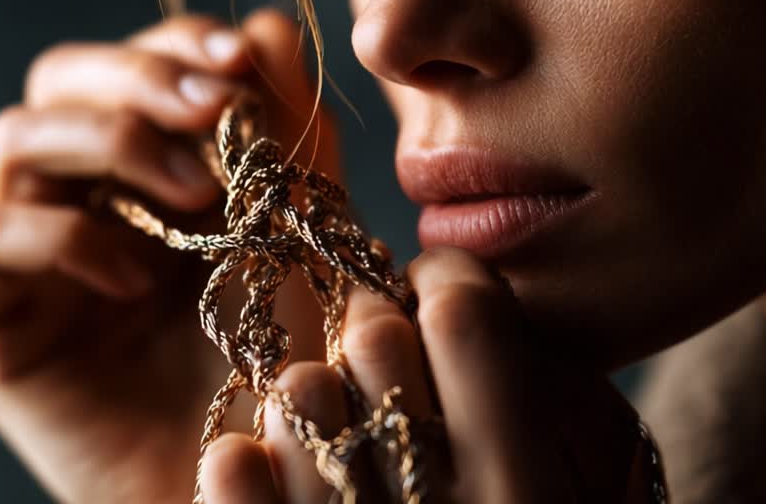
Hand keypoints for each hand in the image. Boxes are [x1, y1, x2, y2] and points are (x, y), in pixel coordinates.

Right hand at [0, 9, 338, 502]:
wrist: (263, 479)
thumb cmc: (288, 364)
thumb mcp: (303, 232)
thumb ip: (290, 136)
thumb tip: (266, 26)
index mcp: (146, 170)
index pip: (132, 64)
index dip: (177, 44)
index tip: (240, 59)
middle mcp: (77, 201)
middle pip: (59, 80)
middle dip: (138, 76)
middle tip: (212, 107)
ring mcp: (26, 264)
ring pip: (17, 138)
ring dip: (111, 142)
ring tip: (192, 194)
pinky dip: (67, 236)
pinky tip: (135, 280)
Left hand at [197, 247, 661, 503]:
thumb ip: (524, 428)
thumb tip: (459, 308)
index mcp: (528, 493)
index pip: (470, 317)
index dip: (442, 283)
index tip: (430, 288)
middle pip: (377, 343)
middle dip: (367, 328)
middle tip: (369, 346)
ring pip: (300, 398)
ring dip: (302, 396)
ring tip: (325, 430)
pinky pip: (237, 481)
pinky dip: (238, 462)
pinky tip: (243, 462)